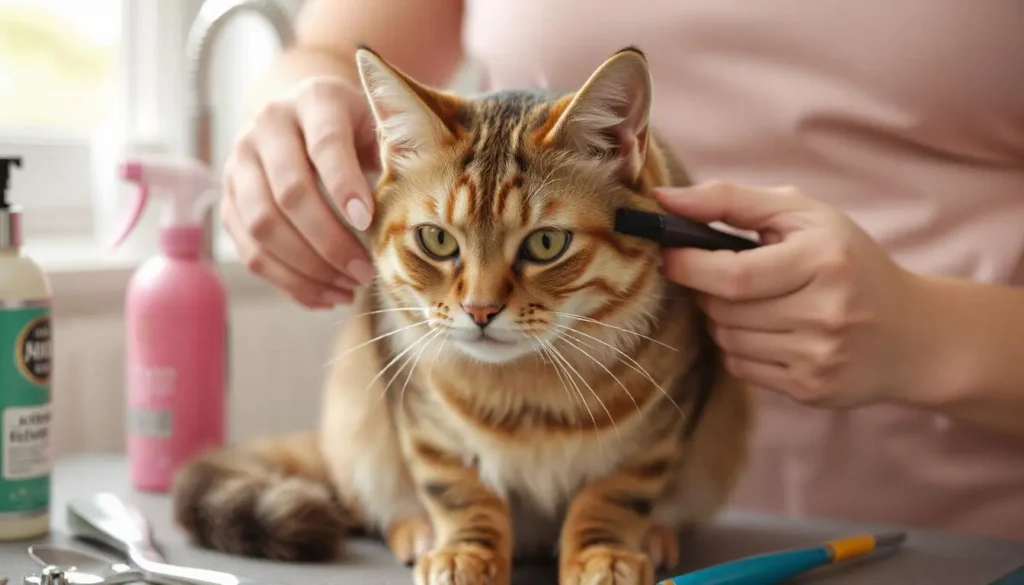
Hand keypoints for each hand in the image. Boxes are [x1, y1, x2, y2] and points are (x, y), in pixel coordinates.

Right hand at [221, 76, 379, 308]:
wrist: (305, 115)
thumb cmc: (358, 130)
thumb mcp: (380, 127)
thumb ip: (394, 158)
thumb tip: (411, 215)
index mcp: (315, 99)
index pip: (325, 144)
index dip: (345, 186)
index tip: (368, 222)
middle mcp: (268, 126)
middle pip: (288, 193)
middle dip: (329, 241)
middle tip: (364, 271)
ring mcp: (240, 162)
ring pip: (262, 226)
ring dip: (308, 268)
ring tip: (348, 288)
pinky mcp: (228, 200)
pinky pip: (250, 250)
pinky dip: (289, 282)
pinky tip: (325, 296)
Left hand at [657, 181, 929, 407]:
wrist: (913, 334)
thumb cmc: (848, 262)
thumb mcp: (803, 216)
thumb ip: (731, 200)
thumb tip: (665, 199)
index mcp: (824, 259)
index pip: (732, 274)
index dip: (688, 266)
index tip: (672, 255)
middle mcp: (825, 311)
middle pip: (723, 308)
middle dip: (707, 290)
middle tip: (723, 277)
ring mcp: (819, 355)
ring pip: (727, 339)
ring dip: (723, 319)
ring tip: (753, 302)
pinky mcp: (811, 388)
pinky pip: (741, 367)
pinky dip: (741, 347)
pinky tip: (770, 332)